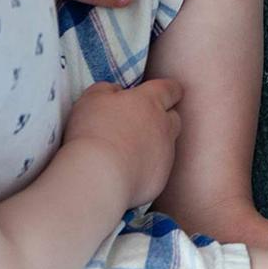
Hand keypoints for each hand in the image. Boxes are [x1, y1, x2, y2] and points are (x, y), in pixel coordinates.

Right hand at [64, 79, 182, 208]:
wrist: (98, 177)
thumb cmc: (93, 132)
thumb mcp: (93, 98)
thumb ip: (108, 89)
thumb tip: (116, 92)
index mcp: (151, 101)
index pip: (171, 89)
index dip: (169, 91)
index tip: (164, 93)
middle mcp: (164, 125)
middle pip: (174, 118)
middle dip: (163, 119)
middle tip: (142, 125)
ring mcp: (165, 153)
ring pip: (167, 145)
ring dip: (154, 146)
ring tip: (130, 153)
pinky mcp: (160, 179)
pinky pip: (158, 171)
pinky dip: (147, 170)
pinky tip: (127, 174)